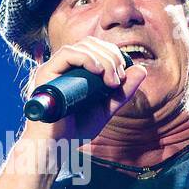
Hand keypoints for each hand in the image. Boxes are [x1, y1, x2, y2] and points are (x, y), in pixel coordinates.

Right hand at [21, 35, 146, 145]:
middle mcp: (64, 66)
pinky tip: (99, 72)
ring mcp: (55, 68)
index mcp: (77, 70)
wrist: (56, 145)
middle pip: (91, 43)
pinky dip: (87, 58)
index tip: (123, 77)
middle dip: (111, 57)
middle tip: (118, 80)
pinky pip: (67, 54)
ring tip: (111, 81)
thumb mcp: (106, 108)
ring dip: (104, 59)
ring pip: (81, 46)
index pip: (96, 47)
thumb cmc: (77, 129)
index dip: (114, 54)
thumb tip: (141, 69)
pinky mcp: (46, 73)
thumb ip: (122, 91)